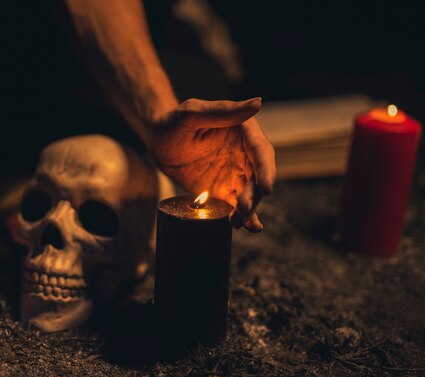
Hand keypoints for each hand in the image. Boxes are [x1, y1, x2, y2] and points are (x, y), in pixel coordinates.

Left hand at [149, 98, 275, 231]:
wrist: (158, 142)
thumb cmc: (173, 121)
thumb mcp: (191, 113)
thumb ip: (222, 111)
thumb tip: (258, 102)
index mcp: (243, 130)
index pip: (260, 150)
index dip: (265, 169)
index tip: (265, 188)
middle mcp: (244, 152)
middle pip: (258, 176)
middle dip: (254, 194)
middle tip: (243, 208)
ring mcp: (235, 172)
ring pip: (249, 193)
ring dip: (248, 209)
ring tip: (238, 222)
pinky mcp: (224, 189)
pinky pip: (236, 204)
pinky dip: (241, 216)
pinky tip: (244, 227)